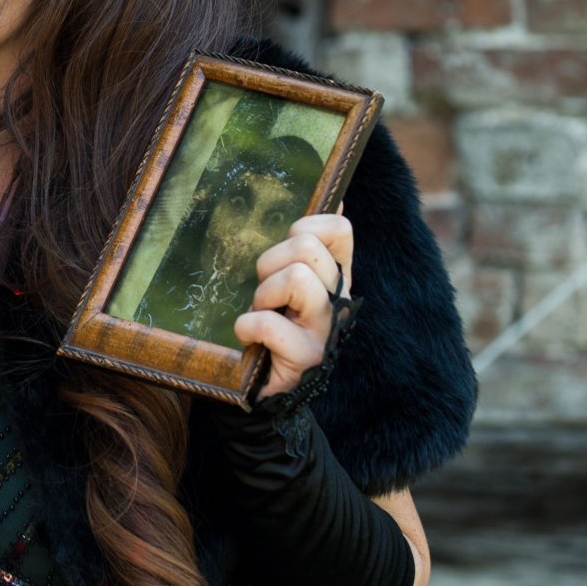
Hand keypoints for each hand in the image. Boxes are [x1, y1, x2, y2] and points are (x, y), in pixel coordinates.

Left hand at [234, 209, 352, 399]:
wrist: (261, 386)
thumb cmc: (271, 325)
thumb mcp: (285, 281)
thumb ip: (306, 246)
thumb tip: (335, 199)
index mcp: (336, 275)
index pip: (339, 229)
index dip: (306, 226)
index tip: (286, 250)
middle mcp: (338, 300)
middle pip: (308, 248)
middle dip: (271, 262)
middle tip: (265, 291)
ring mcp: (325, 330)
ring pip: (297, 278)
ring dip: (264, 294)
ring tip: (261, 312)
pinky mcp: (305, 358)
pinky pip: (267, 322)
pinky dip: (247, 326)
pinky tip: (248, 338)